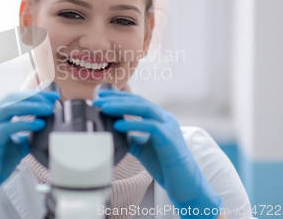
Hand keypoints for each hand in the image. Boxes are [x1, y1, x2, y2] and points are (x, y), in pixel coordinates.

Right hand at [0, 89, 59, 218]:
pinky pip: (8, 127)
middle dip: (34, 96)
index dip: (33, 95)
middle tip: (51, 100)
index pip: (14, 98)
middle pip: (12, 98)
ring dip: (31, 106)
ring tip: (48, 109)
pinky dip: (25, 123)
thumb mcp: (16, 146)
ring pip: (9, 108)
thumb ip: (27, 135)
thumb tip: (44, 128)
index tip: (51, 97)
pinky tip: (39, 125)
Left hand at [93, 89, 222, 217]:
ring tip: (105, 108)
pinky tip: (118, 125)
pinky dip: (132, 124)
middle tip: (98, 99)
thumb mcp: (142, 147)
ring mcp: (169, 127)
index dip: (118, 97)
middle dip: (117, 99)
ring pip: (144, 109)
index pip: (137, 101)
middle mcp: (165, 119)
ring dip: (122, 107)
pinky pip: (150, 127)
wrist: (184, 185)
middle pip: (139, 101)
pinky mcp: (170, 139)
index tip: (101, 96)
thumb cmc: (165, 166)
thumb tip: (112, 130)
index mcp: (159, 119)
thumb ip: (130, 136)